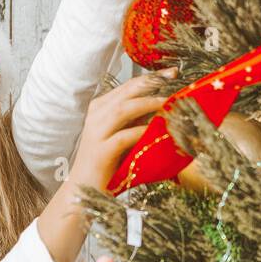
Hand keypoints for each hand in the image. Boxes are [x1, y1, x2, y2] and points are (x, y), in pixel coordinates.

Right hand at [67, 70, 175, 191]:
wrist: (85, 189)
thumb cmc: (109, 163)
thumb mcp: (126, 136)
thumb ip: (140, 122)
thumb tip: (167, 109)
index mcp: (102, 108)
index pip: (129, 86)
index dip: (152, 77)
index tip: (173, 71)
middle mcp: (97, 115)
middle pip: (127, 91)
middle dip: (152, 82)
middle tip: (175, 77)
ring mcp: (96, 133)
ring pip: (123, 109)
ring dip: (149, 104)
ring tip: (170, 104)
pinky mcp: (100, 152)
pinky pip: (123, 137)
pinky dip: (141, 132)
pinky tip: (157, 132)